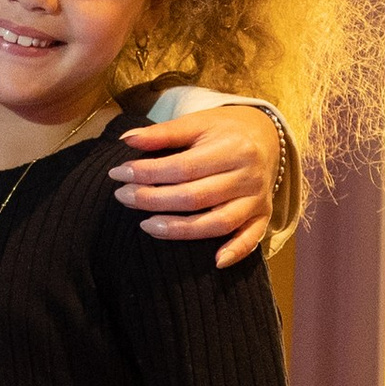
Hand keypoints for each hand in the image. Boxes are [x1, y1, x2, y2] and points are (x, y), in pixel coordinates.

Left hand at [112, 106, 279, 269]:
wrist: (266, 135)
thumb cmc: (224, 130)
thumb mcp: (197, 122)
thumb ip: (163, 133)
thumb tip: (126, 139)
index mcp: (233, 148)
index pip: (183, 167)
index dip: (147, 173)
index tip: (118, 174)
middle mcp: (248, 176)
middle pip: (195, 197)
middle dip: (153, 200)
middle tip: (122, 197)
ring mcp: (257, 198)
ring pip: (218, 222)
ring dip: (181, 230)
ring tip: (146, 226)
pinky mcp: (263, 215)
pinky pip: (252, 238)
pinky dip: (237, 252)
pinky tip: (215, 262)